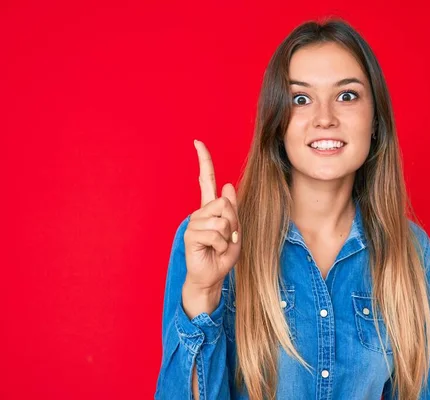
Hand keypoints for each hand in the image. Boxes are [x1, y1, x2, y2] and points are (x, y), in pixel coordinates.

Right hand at [182, 140, 240, 315]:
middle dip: (233, 222)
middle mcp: (200, 212)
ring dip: (228, 237)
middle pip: (224, 203)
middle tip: (228, 238)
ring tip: (220, 246)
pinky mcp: (191, 235)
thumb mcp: (235, 232)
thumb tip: (228, 186)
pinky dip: (222, 245)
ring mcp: (194, 223)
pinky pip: (215, 233)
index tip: (197, 142)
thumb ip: (233, 211)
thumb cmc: (222, 255)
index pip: (206, 180)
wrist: (212, 277)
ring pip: (222, 220)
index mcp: (210, 209)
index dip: (204, 161)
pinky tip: (213, 251)